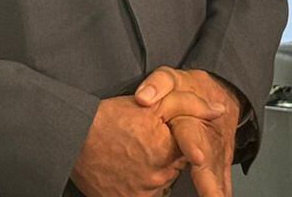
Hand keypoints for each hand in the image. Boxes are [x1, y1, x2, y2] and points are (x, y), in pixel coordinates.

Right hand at [71, 84, 225, 196]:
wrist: (72, 138)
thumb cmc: (108, 118)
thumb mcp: (151, 103)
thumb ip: (188, 104)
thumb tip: (219, 110)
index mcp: (169, 149)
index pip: (188, 150)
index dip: (173, 142)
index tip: (156, 139)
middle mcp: (160, 175)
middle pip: (174, 169)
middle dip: (163, 159)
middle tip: (139, 146)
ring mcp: (145, 192)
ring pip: (160, 184)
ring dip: (151, 174)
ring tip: (130, 158)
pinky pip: (145, 195)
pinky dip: (138, 187)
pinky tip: (125, 173)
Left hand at [134, 68, 238, 196]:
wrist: (218, 93)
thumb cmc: (186, 88)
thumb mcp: (170, 78)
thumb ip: (156, 85)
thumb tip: (143, 98)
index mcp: (193, 119)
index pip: (191, 132)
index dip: (193, 145)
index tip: (197, 158)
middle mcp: (208, 139)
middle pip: (209, 162)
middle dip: (209, 182)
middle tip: (212, 195)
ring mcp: (217, 153)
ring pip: (217, 175)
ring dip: (216, 190)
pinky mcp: (221, 163)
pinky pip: (222, 180)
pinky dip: (220, 191)